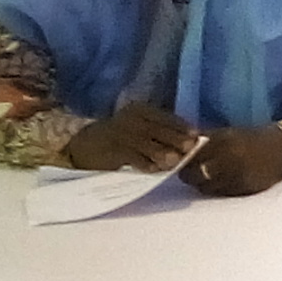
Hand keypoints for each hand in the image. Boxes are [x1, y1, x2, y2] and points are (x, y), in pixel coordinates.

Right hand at [65, 101, 197, 171]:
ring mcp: (120, 133)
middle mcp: (131, 118)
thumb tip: (191, 141)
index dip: (182, 127)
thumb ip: (161, 133)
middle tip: (190, 149)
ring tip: (174, 161)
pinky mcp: (111, 149)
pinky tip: (154, 169)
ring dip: (162, 152)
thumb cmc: (121, 137)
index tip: (197, 136)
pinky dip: (144, 163)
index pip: (165, 117)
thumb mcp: (140, 128)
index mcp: (141, 110)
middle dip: (176, 139)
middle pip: (157, 129)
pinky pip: (131, 156)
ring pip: (145, 143)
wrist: (85, 144)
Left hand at [183, 125, 281, 197]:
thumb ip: (205, 141)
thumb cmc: (251, 139)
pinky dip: (218, 189)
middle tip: (190, 174)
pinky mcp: (246, 187)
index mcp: (224, 140)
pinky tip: (223, 182)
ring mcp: (239, 174)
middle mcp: (230, 157)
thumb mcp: (228, 133)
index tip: (182, 162)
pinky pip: (222, 193)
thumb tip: (180, 149)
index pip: (192, 156)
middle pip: (195, 174)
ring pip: (207, 187)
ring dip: (203, 184)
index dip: (183, 161)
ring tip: (208, 178)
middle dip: (190, 175)